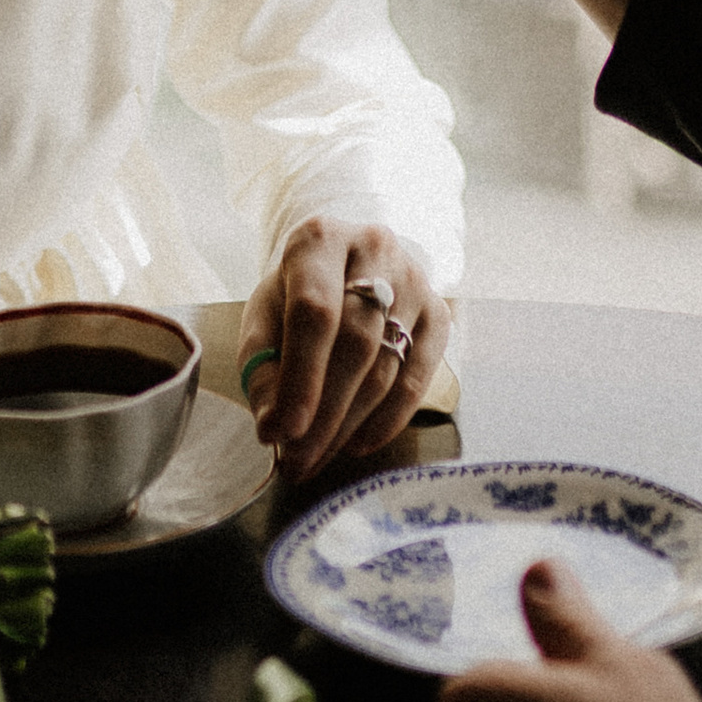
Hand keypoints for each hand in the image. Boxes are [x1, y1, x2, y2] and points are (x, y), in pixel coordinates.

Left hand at [238, 217, 448, 476]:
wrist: (347, 262)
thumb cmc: (298, 292)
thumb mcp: (265, 316)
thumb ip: (262, 368)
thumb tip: (274, 427)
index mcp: (319, 239)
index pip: (315, 313)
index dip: (301, 377)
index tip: (284, 432)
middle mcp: (374, 248)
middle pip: (356, 344)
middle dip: (325, 414)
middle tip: (298, 463)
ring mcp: (414, 278)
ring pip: (386, 366)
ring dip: (350, 424)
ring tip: (316, 459)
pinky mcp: (439, 310)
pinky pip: (418, 377)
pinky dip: (388, 419)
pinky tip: (356, 443)